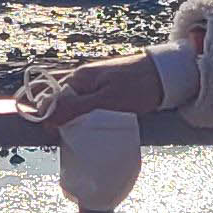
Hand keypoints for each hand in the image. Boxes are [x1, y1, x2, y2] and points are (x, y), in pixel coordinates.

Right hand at [15, 57, 164, 126]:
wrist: (166, 75)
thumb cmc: (139, 87)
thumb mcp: (107, 101)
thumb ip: (76, 108)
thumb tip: (45, 117)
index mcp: (78, 77)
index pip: (48, 99)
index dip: (48, 119)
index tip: (56, 137)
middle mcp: (80, 76)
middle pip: (53, 96)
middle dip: (52, 115)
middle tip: (61, 137)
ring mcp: (91, 81)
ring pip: (67, 99)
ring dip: (66, 115)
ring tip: (71, 133)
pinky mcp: (102, 87)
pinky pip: (81, 100)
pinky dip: (79, 112)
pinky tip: (84, 124)